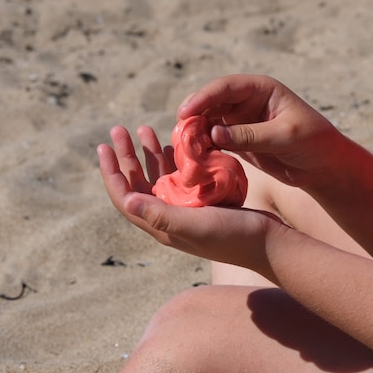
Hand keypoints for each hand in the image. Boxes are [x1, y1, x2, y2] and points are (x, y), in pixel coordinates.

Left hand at [97, 125, 283, 273]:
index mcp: (162, 225)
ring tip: (144, 129)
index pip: (125, 197)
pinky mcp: (202, 204)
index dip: (111, 173)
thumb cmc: (234, 237)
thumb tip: (126, 199)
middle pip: (137, 184)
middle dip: (126, 157)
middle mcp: (168, 218)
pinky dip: (172, 160)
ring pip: (157, 178)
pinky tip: (172, 146)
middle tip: (119, 129)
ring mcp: (185, 210)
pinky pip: (179, 178)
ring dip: (147, 155)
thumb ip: (163, 215)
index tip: (103, 146)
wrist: (268, 244)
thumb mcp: (197, 225)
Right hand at [178, 74, 343, 187]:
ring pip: (208, 122)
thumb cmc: (314, 143)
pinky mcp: (238, 141)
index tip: (185, 112)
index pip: (226, 87)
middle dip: (193, 116)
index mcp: (261, 89)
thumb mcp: (285, 136)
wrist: (324, 165)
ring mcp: (240, 121)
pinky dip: (203, 147)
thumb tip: (214, 134)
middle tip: (178, 133)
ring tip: (183, 148)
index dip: (203, 97)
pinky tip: (195, 158)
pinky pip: (214, 140)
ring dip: (195, 133)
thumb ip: (250, 135)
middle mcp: (246, 101)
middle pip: (211, 103)